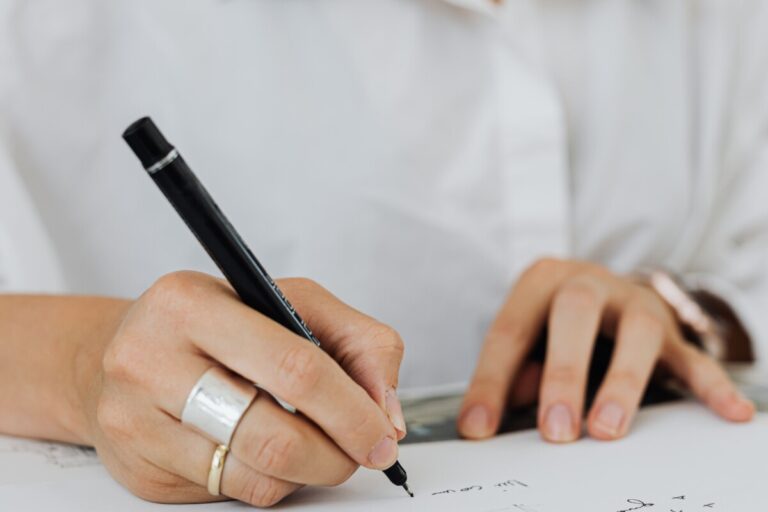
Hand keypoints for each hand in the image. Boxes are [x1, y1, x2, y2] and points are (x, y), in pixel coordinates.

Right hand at [76, 272, 405, 506]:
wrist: (124, 351)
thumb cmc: (218, 323)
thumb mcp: (291, 302)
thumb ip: (357, 342)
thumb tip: (387, 412)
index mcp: (191, 304)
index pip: (293, 367)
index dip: (351, 409)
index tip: (382, 433)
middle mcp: (150, 360)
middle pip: (274, 435)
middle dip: (336, 454)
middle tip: (360, 451)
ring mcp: (136, 420)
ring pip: (255, 475)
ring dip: (307, 472)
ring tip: (316, 446)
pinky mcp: (139, 468)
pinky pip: (230, 492)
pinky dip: (269, 480)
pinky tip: (267, 451)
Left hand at [458, 259, 753, 442]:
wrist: (606, 288)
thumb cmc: (555, 321)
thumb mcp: (527, 336)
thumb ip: (510, 372)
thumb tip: (493, 415)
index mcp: (541, 281)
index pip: (510, 331)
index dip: (491, 382)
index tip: (478, 428)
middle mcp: (587, 282)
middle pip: (575, 314)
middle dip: (564, 373)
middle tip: (555, 430)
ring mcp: (633, 302)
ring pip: (637, 331)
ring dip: (622, 382)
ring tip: (607, 430)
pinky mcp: (671, 329)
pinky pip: (694, 356)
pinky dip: (712, 385)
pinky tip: (730, 410)